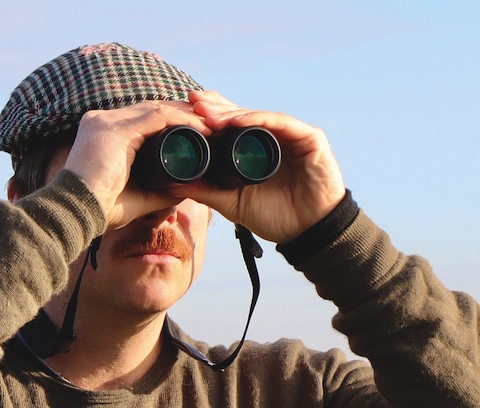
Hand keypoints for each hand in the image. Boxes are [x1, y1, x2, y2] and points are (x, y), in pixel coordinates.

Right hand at [62, 100, 212, 229]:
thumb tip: (185, 191)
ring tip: (212, 126)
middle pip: (152, 109)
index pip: (144, 119)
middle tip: (212, 125)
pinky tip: (200, 127)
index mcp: (105, 133)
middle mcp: (104, 120)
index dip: (174, 123)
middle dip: (184, 115)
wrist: (75, 214)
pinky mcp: (115, 128)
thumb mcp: (136, 197)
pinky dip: (181, 120)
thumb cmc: (100, 210)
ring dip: (188, 115)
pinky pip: (157, 116)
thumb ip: (159, 191)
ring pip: (157, 108)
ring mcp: (108, 121)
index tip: (199, 134)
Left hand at [171, 90, 346, 242]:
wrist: (309, 233)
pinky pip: (281, 123)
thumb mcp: (232, 203)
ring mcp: (292, 134)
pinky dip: (259, 120)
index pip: (230, 124)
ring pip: (258, 116)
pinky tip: (239, 122)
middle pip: (242, 114)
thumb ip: (205, 191)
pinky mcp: (310, 137)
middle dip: (216, 107)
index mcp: (255, 147)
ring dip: (233, 114)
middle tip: (192, 102)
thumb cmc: (275, 216)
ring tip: (210, 115)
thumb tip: (169, 184)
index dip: (209, 115)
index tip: (184, 110)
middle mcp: (273, 136)